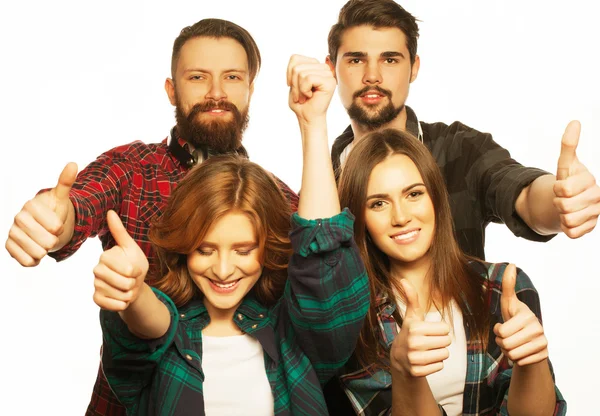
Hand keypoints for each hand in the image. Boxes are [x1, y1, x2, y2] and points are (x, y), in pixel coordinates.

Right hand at [5, 162, 76, 265]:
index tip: (57, 223)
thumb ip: (66, 182)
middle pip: (46, 241)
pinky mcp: (9, 246)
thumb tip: (73, 163)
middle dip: (53, 241)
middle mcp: (18, 217)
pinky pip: (26, 261)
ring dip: (45, 251)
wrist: (44, 226)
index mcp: (31, 205)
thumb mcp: (62, 198)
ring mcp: (12, 232)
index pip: (55, 226)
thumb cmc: (55, 211)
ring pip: (37, 253)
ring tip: (45, 243)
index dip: (59, 228)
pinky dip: (35, 260)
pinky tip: (36, 251)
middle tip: (51, 235)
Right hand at [92, 210, 148, 310]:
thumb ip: (119, 231)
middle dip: (134, 284)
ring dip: (129, 294)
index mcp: (106, 256)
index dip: (136, 272)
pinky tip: (122, 298)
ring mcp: (96, 284)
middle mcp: (97, 269)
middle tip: (132, 280)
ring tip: (128, 288)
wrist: (134, 285)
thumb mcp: (131, 247)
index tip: (136, 269)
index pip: (126, 269)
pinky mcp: (96, 298)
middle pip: (123, 282)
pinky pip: (112, 305)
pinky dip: (122, 304)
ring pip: (119, 294)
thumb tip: (110, 211)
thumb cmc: (134, 264)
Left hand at [286, 54, 336, 124]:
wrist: (307, 118)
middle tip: (299, 96)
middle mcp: (323, 68)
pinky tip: (309, 96)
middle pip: (297, 66)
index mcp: (315, 65)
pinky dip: (304, 90)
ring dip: (299, 89)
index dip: (289, 73)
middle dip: (294, 84)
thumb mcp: (294, 81)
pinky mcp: (330, 82)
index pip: (295, 58)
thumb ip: (297, 67)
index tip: (293, 86)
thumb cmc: (300, 103)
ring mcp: (328, 74)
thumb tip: (322, 56)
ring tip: (304, 97)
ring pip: (301, 73)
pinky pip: (308, 78)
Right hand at [390, 279, 450, 377]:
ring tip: (427, 351)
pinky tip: (424, 361)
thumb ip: (412, 298)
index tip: (428, 332)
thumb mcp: (411, 316)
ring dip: (439, 353)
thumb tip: (403, 279)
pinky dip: (435, 364)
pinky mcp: (417, 371)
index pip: (446, 329)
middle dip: (440, 342)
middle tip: (428, 342)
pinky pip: (440, 366)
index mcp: (415, 328)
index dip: (440, 330)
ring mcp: (414, 359)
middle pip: (447, 342)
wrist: (399, 359)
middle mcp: (414, 343)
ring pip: (445, 354)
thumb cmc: (410, 333)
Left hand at [494, 264, 547, 365]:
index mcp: (527, 315)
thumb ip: (508, 285)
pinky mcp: (544, 355)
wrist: (528, 340)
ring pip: (512, 355)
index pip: (501, 332)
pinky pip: (521, 363)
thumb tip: (511, 264)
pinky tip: (522, 352)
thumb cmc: (515, 319)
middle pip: (505, 345)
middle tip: (507, 337)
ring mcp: (543, 342)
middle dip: (501, 343)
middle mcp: (538, 328)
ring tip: (513, 344)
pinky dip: (517, 360)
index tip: (504, 327)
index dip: (498, 331)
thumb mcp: (508, 303)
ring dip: (508, 352)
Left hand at [553, 120, 599, 237]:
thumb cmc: (569, 181)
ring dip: (561, 216)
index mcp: (591, 182)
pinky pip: (572, 233)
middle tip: (563, 200)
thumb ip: (569, 145)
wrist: (570, 202)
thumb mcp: (566, 164)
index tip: (562, 187)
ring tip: (567, 209)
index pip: (564, 189)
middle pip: (564, 206)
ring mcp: (596, 214)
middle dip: (557, 203)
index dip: (557, 189)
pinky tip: (571, 220)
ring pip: (567, 220)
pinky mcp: (591, 229)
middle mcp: (598, 198)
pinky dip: (566, 228)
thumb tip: (575, 122)